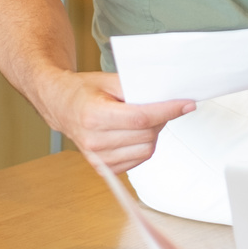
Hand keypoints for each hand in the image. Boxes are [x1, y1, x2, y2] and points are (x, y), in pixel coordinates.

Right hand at [42, 71, 194, 172]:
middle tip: (163, 106)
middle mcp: (94, 140)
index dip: (167, 111)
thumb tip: (166, 95)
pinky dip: (144, 146)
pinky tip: (136, 133)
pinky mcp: (103, 168)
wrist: (61, 105)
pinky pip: (138, 160)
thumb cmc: (83, 91)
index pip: (141, 118)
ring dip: (154, 134)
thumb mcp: (108, 80)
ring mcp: (98, 158)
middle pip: (146, 135)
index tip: (186, 104)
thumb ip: (136, 88)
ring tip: (146, 119)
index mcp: (94, 115)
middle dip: (162, 119)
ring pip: (146, 150)